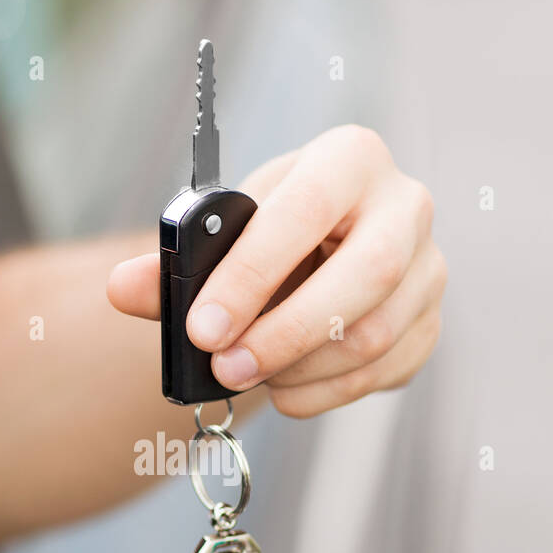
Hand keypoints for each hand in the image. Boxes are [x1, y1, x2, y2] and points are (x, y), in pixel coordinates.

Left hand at [108, 125, 445, 416]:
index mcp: (351, 158)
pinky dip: (324, 393)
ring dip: (299, 368)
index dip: (252, 274)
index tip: (201, 327)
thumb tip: (122, 288)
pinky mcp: (430, 324)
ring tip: (246, 373)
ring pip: (375, 334)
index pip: (307, 210)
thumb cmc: (270, 233)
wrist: (321, 251)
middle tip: (223, 368)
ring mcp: (429, 268)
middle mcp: (406, 205)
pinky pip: (383, 372)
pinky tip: (283, 389)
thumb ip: (175, 262)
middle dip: (284, 333)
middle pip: (365, 276)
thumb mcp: (227, 232)